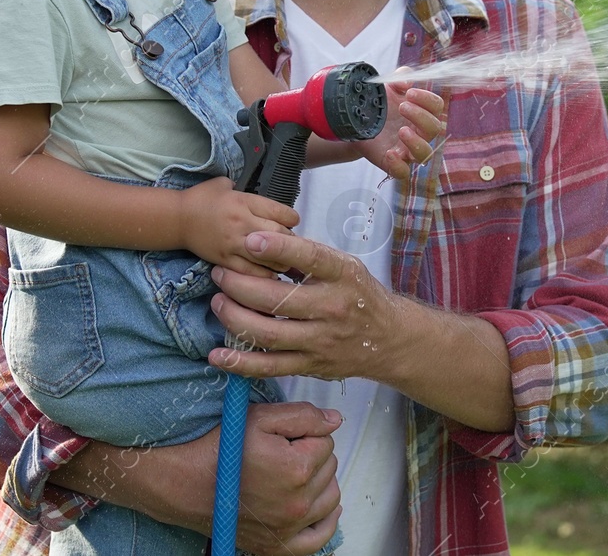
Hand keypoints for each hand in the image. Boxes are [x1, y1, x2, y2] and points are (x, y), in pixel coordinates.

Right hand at [52, 402, 341, 555]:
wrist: (183, 483)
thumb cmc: (220, 447)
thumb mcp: (260, 418)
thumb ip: (304, 415)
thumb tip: (335, 421)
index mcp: (297, 469)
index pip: (327, 440)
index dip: (307, 432)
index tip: (285, 435)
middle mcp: (298, 503)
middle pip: (330, 467)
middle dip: (312, 455)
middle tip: (283, 453)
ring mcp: (289, 529)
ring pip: (330, 498)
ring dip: (320, 483)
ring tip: (293, 474)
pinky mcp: (277, 546)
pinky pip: (318, 539)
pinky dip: (324, 522)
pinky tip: (317, 507)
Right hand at [177, 177, 297, 276]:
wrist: (176, 219)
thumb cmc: (201, 198)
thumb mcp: (224, 183)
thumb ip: (245, 189)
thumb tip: (262, 195)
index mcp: (243, 202)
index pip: (278, 212)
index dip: (291, 218)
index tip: (293, 221)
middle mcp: (241, 223)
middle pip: (277, 234)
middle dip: (290, 239)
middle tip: (292, 243)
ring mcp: (233, 243)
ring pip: (267, 256)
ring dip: (281, 259)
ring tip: (287, 261)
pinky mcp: (224, 260)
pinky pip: (249, 271)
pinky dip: (263, 274)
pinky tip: (270, 274)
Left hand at [207, 232, 398, 381]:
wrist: (389, 338)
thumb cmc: (360, 295)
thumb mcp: (346, 267)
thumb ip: (310, 258)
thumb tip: (264, 242)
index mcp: (343, 275)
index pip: (311, 258)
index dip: (280, 248)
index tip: (250, 240)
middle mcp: (332, 308)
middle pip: (278, 299)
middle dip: (239, 285)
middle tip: (220, 273)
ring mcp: (320, 340)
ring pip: (268, 333)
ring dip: (234, 318)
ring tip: (218, 302)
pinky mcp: (310, 365)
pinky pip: (270, 366)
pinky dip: (241, 362)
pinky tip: (217, 355)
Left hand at [353, 83, 445, 180]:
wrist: (355, 122)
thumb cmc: (379, 104)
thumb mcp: (389, 86)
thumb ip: (400, 77)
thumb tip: (406, 83)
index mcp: (422, 112)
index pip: (437, 107)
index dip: (427, 99)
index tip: (409, 93)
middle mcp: (419, 132)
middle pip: (435, 128)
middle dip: (421, 116)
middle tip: (402, 107)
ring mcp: (407, 150)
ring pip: (425, 154)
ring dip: (416, 142)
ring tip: (402, 130)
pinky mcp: (393, 164)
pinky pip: (404, 172)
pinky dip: (399, 165)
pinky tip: (390, 152)